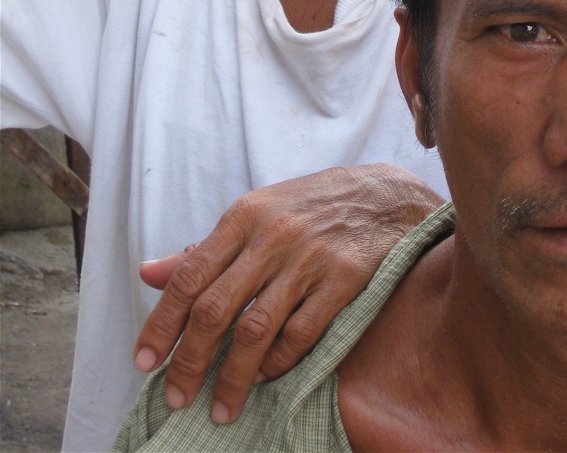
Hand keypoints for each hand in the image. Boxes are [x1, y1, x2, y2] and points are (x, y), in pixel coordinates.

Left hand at [132, 164, 442, 424]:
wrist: (384, 197)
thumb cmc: (310, 207)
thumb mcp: (255, 213)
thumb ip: (204, 249)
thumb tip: (147, 274)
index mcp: (244, 215)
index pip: (188, 276)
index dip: (161, 324)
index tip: (144, 363)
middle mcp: (272, 235)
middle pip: (215, 309)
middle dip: (190, 361)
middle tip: (176, 396)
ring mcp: (309, 258)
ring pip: (255, 330)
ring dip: (232, 377)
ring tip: (220, 407)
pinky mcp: (343, 279)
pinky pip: (300, 334)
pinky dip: (277, 363)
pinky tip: (264, 377)